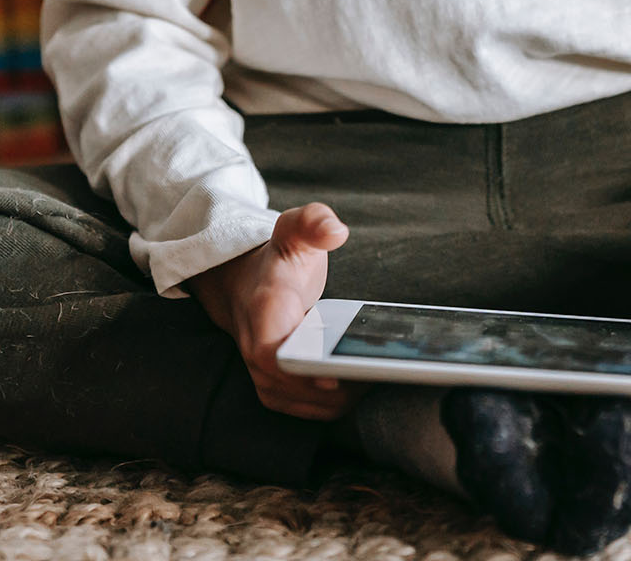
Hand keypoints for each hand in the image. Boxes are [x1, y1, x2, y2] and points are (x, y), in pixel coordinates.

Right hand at [186, 202, 369, 421]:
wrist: (245, 285)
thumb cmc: (279, 261)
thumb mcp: (294, 229)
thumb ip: (313, 221)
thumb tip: (336, 231)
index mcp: (264, 312)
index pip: (276, 356)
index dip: (305, 372)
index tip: (337, 376)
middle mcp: (258, 353)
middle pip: (304, 390)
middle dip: (346, 385)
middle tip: (385, 366)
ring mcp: (266, 378)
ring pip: (314, 406)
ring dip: (349, 395)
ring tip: (379, 370)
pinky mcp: (278, 393)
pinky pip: (315, 410)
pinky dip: (342, 401)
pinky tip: (365, 380)